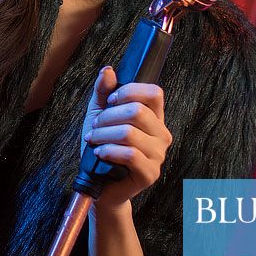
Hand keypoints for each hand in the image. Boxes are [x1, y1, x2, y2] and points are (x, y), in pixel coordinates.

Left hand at [81, 66, 173, 208]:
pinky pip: (130, 155)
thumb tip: (108, 70)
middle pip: (138, 111)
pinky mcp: (150, 173)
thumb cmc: (102, 147)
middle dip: (108, 117)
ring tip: (94, 140)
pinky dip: (109, 150)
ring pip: (130, 133)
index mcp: (154, 118)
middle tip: (95, 126)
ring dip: (104, 135)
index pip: (154, 93)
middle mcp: (162, 135)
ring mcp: (158, 155)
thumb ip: (103, 93)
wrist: (99, 184)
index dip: (129, 92)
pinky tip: (99, 152)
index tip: (109, 102)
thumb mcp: (98, 115)